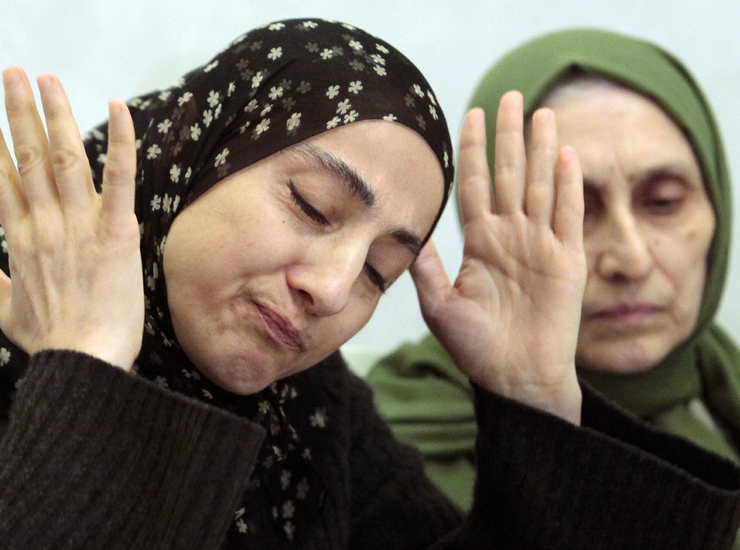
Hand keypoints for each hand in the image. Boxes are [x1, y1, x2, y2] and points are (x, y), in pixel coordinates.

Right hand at [0, 66, 142, 370]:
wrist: (84, 363)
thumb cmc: (53, 343)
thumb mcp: (10, 314)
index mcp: (21, 241)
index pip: (0, 180)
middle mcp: (46, 225)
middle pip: (28, 158)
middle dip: (20, 112)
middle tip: (14, 74)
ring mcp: (80, 225)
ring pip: (65, 158)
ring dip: (57, 114)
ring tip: (47, 80)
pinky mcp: (116, 231)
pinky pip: (119, 179)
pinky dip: (121, 142)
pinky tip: (120, 107)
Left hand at [411, 92, 585, 423]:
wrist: (514, 380)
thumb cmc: (476, 348)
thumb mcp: (440, 305)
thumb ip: (427, 267)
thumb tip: (407, 231)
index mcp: (480, 243)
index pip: (475, 186)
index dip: (474, 151)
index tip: (472, 115)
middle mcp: (511, 237)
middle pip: (509, 175)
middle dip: (509, 136)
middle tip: (510, 96)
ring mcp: (541, 246)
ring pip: (540, 186)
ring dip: (542, 150)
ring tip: (543, 113)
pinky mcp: (567, 262)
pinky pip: (567, 216)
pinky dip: (568, 186)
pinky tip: (567, 156)